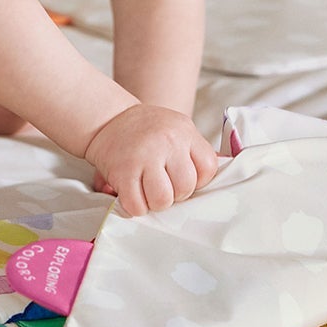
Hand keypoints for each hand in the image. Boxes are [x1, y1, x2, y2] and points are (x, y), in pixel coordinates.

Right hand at [82, 103, 218, 215]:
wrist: (108, 119)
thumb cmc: (148, 131)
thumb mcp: (178, 129)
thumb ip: (195, 151)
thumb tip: (218, 178)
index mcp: (185, 133)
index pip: (207, 169)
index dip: (197, 181)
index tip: (182, 177)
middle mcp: (167, 143)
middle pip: (185, 188)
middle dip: (176, 194)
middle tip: (163, 185)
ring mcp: (144, 157)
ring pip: (162, 200)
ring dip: (156, 203)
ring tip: (147, 191)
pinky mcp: (122, 172)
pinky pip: (137, 205)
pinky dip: (135, 207)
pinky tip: (132, 195)